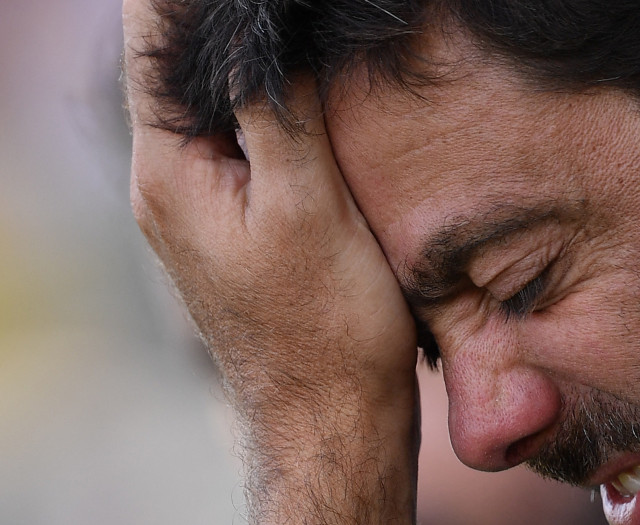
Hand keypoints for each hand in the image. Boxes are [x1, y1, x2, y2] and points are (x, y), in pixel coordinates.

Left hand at [123, 0, 418, 521]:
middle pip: (173, 68)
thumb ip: (275, 108)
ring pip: (206, 102)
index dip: (183, 3)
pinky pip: (233, 138)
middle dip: (213, 24)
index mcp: (170, 173)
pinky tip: (298, 89)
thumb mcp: (309, 206)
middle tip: (273, 11)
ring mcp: (198, 206)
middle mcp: (167, 184)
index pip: (153, 47)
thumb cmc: (329, 324)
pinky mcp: (232, 223)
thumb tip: (254, 33)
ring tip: (285, 34)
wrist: (334, 415)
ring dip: (238, 60)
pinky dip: (259, 101)